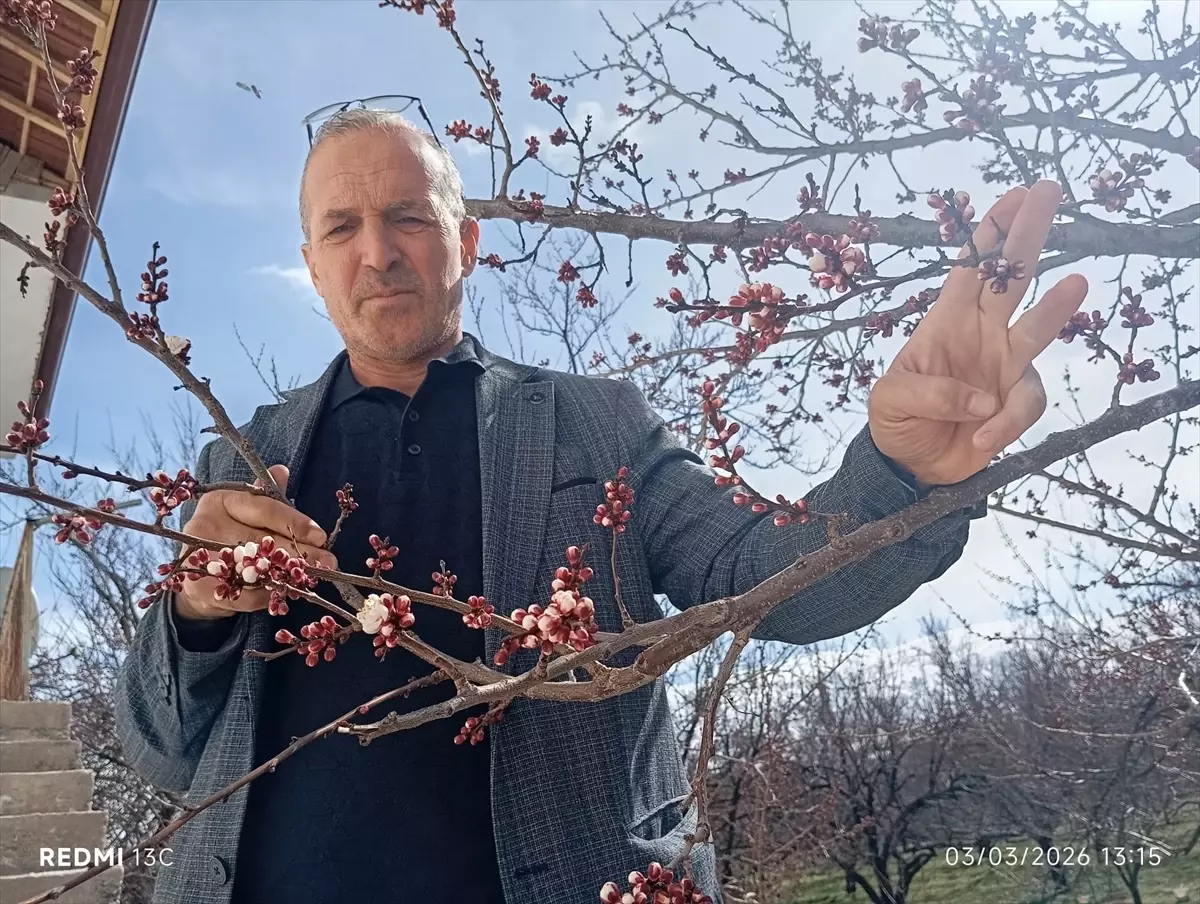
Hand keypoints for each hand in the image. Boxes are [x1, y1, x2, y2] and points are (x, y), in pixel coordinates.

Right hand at [175, 464, 336, 619]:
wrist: (201, 575)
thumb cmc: (231, 534)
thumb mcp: (248, 511)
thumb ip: (267, 495)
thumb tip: (281, 471)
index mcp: (220, 500)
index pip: (264, 509)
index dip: (295, 523)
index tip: (321, 536)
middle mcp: (206, 525)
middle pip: (263, 540)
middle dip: (301, 553)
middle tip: (329, 562)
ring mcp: (200, 557)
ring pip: (256, 568)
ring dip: (289, 575)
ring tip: (314, 578)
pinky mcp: (201, 586)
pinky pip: (246, 593)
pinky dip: (270, 595)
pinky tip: (287, 593)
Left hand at [868, 180, 1087, 485]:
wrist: (912, 465)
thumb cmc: (896, 420)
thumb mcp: (889, 400)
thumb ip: (927, 392)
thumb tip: (979, 400)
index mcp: (945, 321)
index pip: (971, 268)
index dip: (991, 232)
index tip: (1017, 195)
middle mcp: (982, 333)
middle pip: (1011, 277)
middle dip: (1029, 235)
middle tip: (1049, 193)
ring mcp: (1004, 364)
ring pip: (1037, 329)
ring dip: (1055, 309)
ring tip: (1076, 284)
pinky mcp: (1016, 401)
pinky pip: (1027, 402)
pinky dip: (1008, 422)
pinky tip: (984, 439)